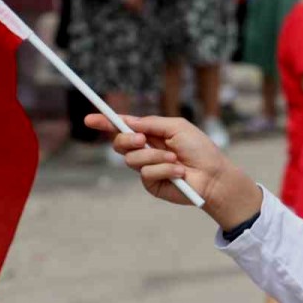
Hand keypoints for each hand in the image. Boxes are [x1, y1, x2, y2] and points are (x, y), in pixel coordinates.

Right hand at [85, 114, 262, 229]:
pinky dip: (164, 169)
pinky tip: (179, 172)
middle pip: (119, 143)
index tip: (89, 119)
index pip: (123, 127)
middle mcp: (146, 150)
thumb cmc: (200, 149)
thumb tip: (129, 120)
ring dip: (155, 156)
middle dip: (127, 139)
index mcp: (151, 133)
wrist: (213, 176)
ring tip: (175, 159)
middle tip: (141, 139)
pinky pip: (146, 173)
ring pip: (131, 159)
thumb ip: (151, 123)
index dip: (105, 123)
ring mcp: (147, 167)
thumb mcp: (176, 127)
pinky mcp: (151, 184)